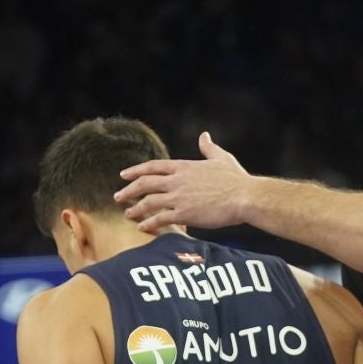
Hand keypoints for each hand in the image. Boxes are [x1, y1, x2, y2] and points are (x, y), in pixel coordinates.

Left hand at [114, 132, 254, 231]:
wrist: (244, 196)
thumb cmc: (236, 179)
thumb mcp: (221, 158)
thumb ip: (209, 148)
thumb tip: (204, 136)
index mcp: (185, 167)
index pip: (154, 167)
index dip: (136, 170)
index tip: (124, 175)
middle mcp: (177, 181)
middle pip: (145, 184)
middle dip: (129, 190)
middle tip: (118, 196)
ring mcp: (179, 198)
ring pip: (148, 202)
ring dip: (135, 208)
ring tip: (127, 214)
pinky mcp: (184, 214)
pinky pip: (160, 219)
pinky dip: (149, 223)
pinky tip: (142, 227)